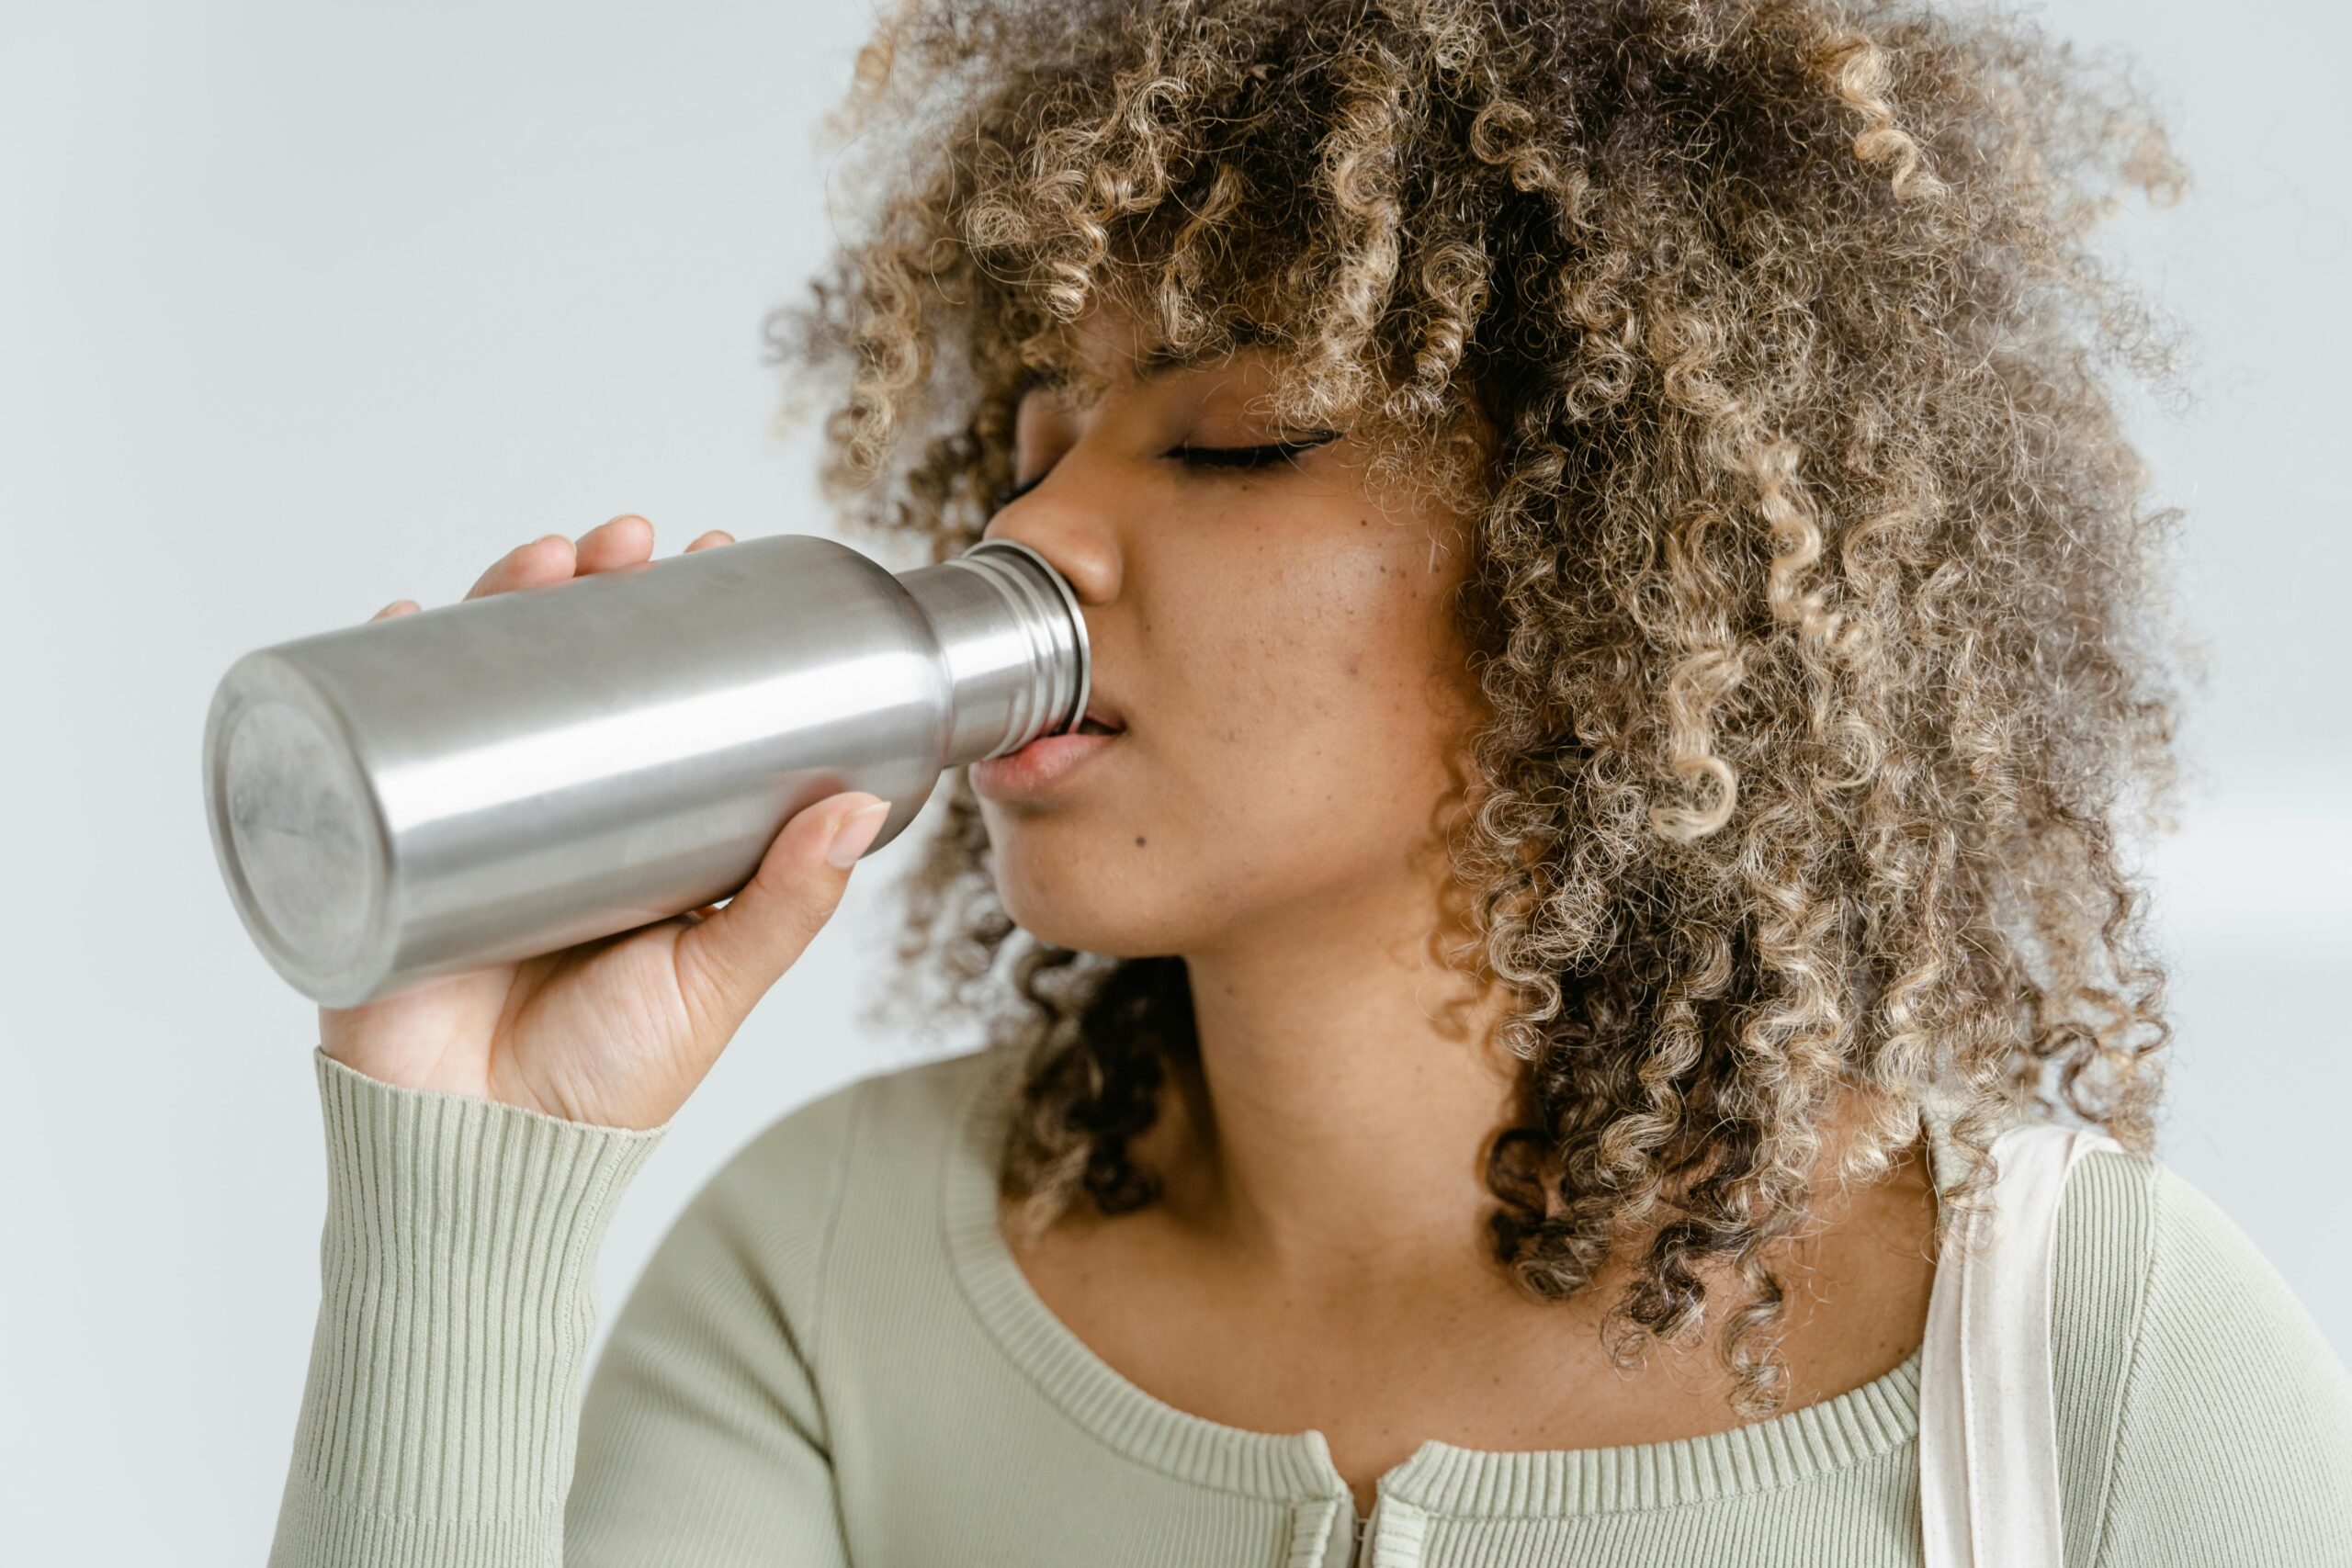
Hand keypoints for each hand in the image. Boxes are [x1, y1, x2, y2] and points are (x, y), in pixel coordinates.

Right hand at [317, 515, 890, 1129]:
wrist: (485, 1164)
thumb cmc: (607, 1084)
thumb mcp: (715, 982)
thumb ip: (787, 904)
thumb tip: (859, 804)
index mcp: (631, 833)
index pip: (650, 700)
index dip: (673, 625)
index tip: (713, 558)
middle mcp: (550, 815)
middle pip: (559, 673)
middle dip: (588, 592)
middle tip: (627, 544)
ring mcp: (466, 826)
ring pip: (476, 688)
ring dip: (501, 606)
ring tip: (544, 561)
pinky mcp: (385, 854)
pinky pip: (373, 751)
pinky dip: (379, 676)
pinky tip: (410, 617)